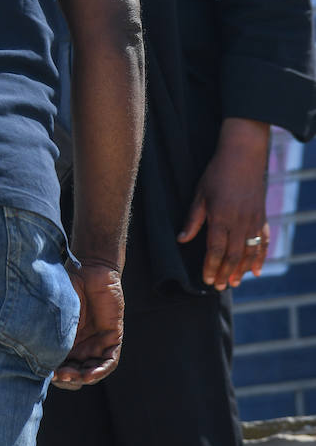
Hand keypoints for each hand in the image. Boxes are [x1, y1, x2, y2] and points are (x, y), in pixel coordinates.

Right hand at [53, 262, 123, 389]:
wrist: (91, 269)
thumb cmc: (67, 286)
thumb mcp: (55, 310)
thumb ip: (48, 327)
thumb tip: (27, 347)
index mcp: (65, 340)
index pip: (59, 365)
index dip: (52, 373)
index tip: (43, 373)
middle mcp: (81, 346)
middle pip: (75, 372)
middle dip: (67, 378)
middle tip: (58, 376)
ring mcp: (97, 343)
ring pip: (91, 370)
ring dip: (82, 377)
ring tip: (72, 376)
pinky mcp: (112, 338)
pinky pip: (109, 361)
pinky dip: (100, 370)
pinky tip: (90, 374)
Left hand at [176, 118, 270, 289]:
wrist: (243, 158)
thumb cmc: (216, 174)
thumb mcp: (199, 194)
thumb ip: (193, 219)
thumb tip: (181, 239)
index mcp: (221, 218)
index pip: (216, 250)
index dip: (211, 267)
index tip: (207, 280)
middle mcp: (240, 223)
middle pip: (233, 256)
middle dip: (226, 273)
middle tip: (219, 287)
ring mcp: (254, 222)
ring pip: (249, 253)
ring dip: (242, 270)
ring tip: (234, 283)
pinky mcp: (262, 218)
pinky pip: (263, 243)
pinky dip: (260, 258)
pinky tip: (256, 271)